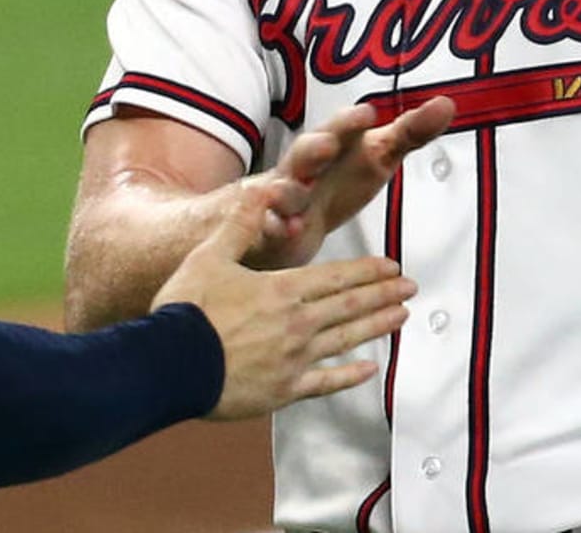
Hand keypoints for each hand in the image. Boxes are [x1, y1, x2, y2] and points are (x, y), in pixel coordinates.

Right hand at [155, 186, 415, 419]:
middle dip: (384, 294)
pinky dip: (350, 375)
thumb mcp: (210, 255)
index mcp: (282, 289)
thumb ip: (241, 224)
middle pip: (350, 305)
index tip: (392, 267)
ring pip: (346, 339)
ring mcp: (294, 358)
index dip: (367, 271)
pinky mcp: (285, 389)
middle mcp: (297, 323)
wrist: (169, 364)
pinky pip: (326, 382)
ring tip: (402, 318)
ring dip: (377, 326)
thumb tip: (266, 190)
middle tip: (411, 288)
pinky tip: (370, 370)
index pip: (337, 276)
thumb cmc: (187, 309)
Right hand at [245, 96, 454, 269]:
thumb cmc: (339, 176)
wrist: (288, 211)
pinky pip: (269, 226)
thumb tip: (447, 104)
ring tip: (294, 192)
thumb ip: (411, 132)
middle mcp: (305, 165)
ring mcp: (284, 196)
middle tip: (329, 144)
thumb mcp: (377, 154)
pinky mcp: (273, 226)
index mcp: (333, 144)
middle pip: (306, 152)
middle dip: (315, 148)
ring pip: (282, 190)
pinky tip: (287, 230)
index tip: (369, 113)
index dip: (353, 121)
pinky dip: (276, 228)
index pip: (342, 127)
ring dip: (288, 191)